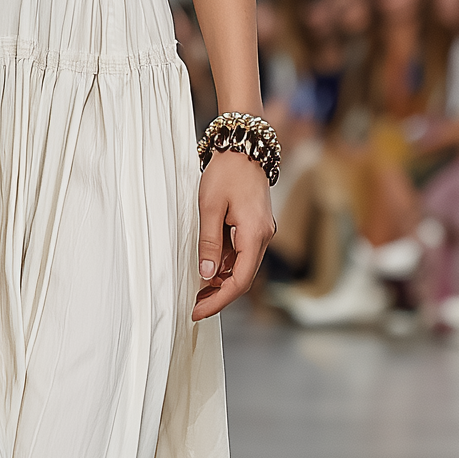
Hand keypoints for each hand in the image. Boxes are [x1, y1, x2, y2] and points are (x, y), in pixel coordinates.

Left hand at [193, 149, 274, 319]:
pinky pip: (242, 254)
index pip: (239, 281)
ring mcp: (262, 232)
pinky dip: (225, 266)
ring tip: (197, 293)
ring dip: (221, 282)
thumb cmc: (226, 172)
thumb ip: (208, 243)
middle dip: (219, 296)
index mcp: (254, 235)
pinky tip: (208, 271)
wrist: (244, 146)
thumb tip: (206, 275)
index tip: (197, 311)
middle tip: (194, 308)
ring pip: (242, 268)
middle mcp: (263, 237)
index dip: (218, 301)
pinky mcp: (256, 227)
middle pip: (243, 279)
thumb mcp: (210, 208)